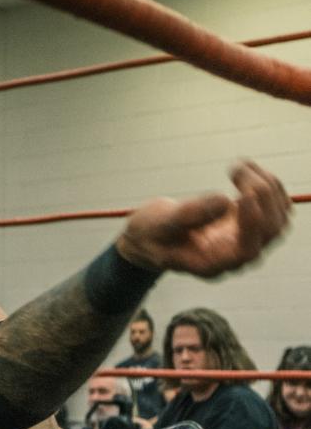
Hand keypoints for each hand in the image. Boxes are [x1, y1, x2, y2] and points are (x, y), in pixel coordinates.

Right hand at [117, 160, 290, 276]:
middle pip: (269, 230)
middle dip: (260, 195)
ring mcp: (247, 239)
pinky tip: (246, 168)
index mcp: (213, 264)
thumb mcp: (159, 224)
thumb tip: (224, 201)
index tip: (244, 193)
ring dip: (267, 186)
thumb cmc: (151, 234)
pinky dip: (267, 184)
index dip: (252, 223)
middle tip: (236, 168)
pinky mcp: (250, 224)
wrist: (150, 237)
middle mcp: (236, 255)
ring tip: (240, 165)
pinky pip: (274, 206)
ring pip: (277, 216)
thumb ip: (188, 215)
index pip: (246, 249)